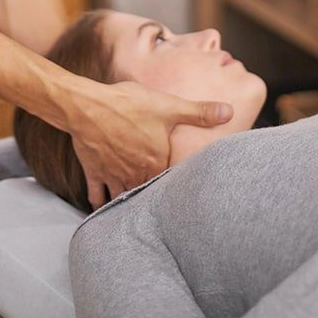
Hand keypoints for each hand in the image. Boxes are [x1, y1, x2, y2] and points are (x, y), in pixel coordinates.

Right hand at [69, 80, 232, 210]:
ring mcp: (113, 174)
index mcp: (155, 161)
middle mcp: (135, 173)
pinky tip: (101, 207)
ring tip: (135, 213)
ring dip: (128, 201)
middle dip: (152, 198)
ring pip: (123, 195)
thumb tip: (229, 112)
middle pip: (146, 190)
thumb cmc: (128, 105)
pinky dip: (99, 201)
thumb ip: (199, 112)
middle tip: (160, 208)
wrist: (88, 107)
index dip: (176, 186)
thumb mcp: (168, 105)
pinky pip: (96, 193)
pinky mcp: (94, 170)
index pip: (170, 181)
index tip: (182, 195)